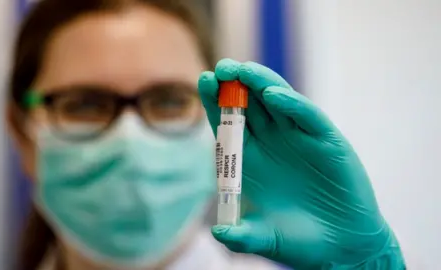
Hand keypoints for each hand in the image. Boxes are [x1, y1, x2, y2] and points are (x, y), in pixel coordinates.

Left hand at [198, 59, 404, 268]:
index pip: (227, 123)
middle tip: (220, 68)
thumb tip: (218, 233)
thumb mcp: (266, 238)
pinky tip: (273, 96)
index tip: (203, 82)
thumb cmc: (300, 241)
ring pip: (277, 101)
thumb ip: (242, 236)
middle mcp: (272, 143)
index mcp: (251, 159)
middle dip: (234, 84)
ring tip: (242, 71)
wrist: (342, 247)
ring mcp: (299, 138)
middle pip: (249, 105)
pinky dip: (292, 105)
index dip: (215, 102)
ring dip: (260, 84)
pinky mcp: (326, 141)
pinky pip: (307, 116)